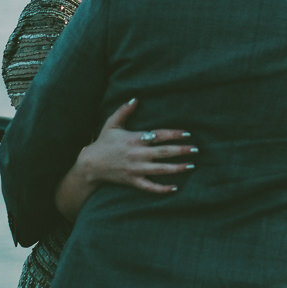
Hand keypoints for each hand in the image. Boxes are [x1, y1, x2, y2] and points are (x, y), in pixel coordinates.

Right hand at [53, 99, 196, 219]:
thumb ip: (123, 110)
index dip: (174, 134)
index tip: (188, 134)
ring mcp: (135, 169)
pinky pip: (150, 187)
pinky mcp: (132, 181)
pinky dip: (162, 189)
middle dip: (181, 150)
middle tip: (196, 150)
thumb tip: (135, 98)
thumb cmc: (103, 142)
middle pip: (164, 152)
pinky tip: (174, 188)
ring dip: (177, 168)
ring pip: (160, 169)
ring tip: (191, 165)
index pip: (159, 135)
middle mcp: (137, 154)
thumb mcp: (111, 124)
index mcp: (135, 138)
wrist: (90, 165)